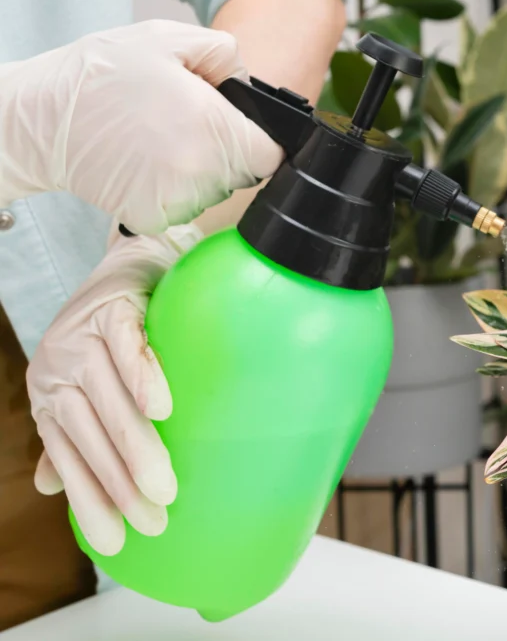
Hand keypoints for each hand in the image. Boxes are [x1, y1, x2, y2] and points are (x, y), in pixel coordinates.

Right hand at [0, 20, 283, 233]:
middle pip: (244, 174)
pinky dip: (173, 189)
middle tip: (188, 124)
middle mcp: (201, 172)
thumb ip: (225, 55)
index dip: (261, 140)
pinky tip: (147, 163)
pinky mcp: (155, 219)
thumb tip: (250, 85)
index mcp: (213, 128)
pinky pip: (185, 206)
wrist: (39, 120)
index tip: (242, 130)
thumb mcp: (167, 40)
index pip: (271, 154)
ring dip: (200, 170)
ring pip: (215, 191)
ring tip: (162, 139)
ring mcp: (179, 201)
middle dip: (228, 150)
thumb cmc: (100, 76)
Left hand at [26, 225, 201, 555]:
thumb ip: (74, 432)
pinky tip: (162, 410)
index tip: (118, 539)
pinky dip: (144, 377)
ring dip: (135, 445)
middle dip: (119, 483)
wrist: (133, 259)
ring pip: (107, 400)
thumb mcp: (88, 382)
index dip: (91, 498)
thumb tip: (52, 486)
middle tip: (154, 520)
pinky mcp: (113, 307)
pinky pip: (128, 346)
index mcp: (50, 394)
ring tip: (164, 487)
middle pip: (88, 434)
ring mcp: (83, 337)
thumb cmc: (118, 329)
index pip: (68, 455)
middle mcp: (58, 369)